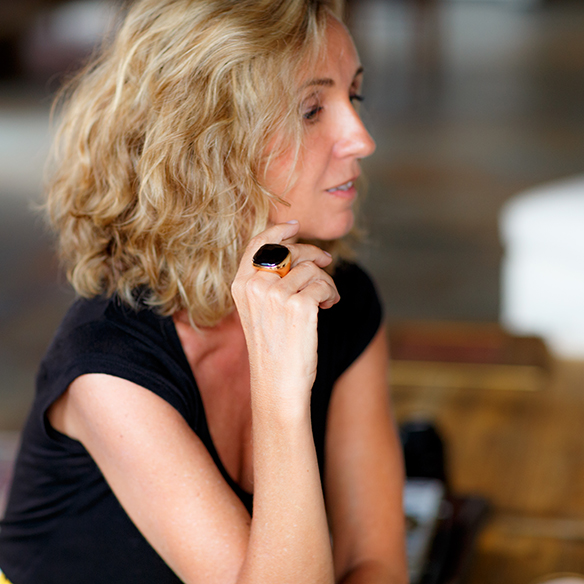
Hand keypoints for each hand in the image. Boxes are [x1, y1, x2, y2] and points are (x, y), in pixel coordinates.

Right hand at [231, 221, 339, 413]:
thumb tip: (295, 251)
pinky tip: (329, 305)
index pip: (257, 244)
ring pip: (311, 268)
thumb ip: (268, 281)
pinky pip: (323, 284)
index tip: (294, 226)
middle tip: (326, 260)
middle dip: (313, 253)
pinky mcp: (300, 306)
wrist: (278, 383)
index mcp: (241, 285)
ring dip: (325, 280)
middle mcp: (255, 286)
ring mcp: (276, 295)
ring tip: (326, 297)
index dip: (277, 231)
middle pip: (290, 251)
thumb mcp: (259, 310)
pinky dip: (331, 292)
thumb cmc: (272, 348)